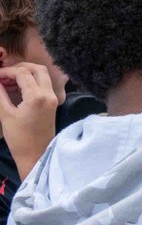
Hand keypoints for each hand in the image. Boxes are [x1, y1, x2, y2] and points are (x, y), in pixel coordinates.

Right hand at [0, 64, 60, 179]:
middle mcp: (49, 95)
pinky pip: (43, 86)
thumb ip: (0, 94)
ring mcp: (53, 99)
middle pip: (38, 69)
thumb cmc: (19, 138)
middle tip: (4, 74)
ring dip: (26, 74)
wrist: (37, 156)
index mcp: (37, 97)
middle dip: (20, 68)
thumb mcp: (5, 114)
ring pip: (42, 76)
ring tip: (7, 82)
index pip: (23, 73)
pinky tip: (16, 88)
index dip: (7, 71)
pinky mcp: (53, 104)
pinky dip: (31, 82)